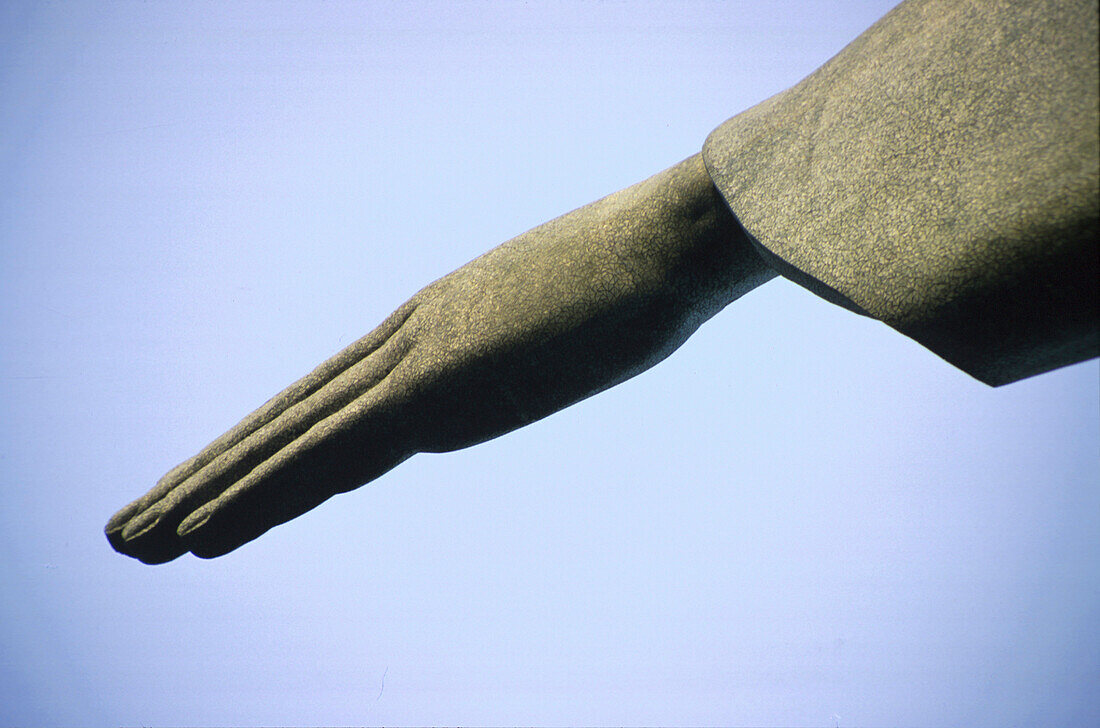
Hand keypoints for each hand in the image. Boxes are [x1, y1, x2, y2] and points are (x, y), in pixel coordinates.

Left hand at [105, 154, 772, 562]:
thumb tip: (446, 417)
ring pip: (286, 441)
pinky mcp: (439, 383)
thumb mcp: (555, 332)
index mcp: (434, 332)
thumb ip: (497, 372)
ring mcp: (418, 362)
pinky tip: (201, 533)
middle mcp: (407, 343)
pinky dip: (259, 495)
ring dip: (207, 495)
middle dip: (205, 478)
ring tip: (133, 540)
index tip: (213, 489)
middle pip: (285, 420)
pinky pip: (328, 452)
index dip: (262, 450)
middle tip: (129, 527)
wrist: (669, 238)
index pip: (326, 403)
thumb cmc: (635, 279)